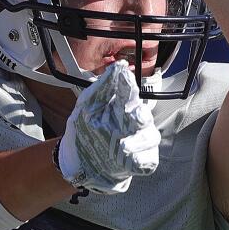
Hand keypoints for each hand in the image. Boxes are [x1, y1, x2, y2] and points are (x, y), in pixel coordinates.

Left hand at [54, 60, 160, 193]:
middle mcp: (133, 122)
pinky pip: (148, 161)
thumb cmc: (85, 129)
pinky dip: (142, 161)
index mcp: (121, 106)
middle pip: (143, 116)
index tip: (124, 77)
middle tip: (135, 115)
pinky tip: (134, 161)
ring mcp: (138, 141)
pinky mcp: (140, 161)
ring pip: (149, 138)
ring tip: (124, 147)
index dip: (127, 85)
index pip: (128, 92)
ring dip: (139, 142)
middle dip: (140, 115)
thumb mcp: (86, 107)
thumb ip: (100, 88)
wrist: (79, 161)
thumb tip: (115, 68)